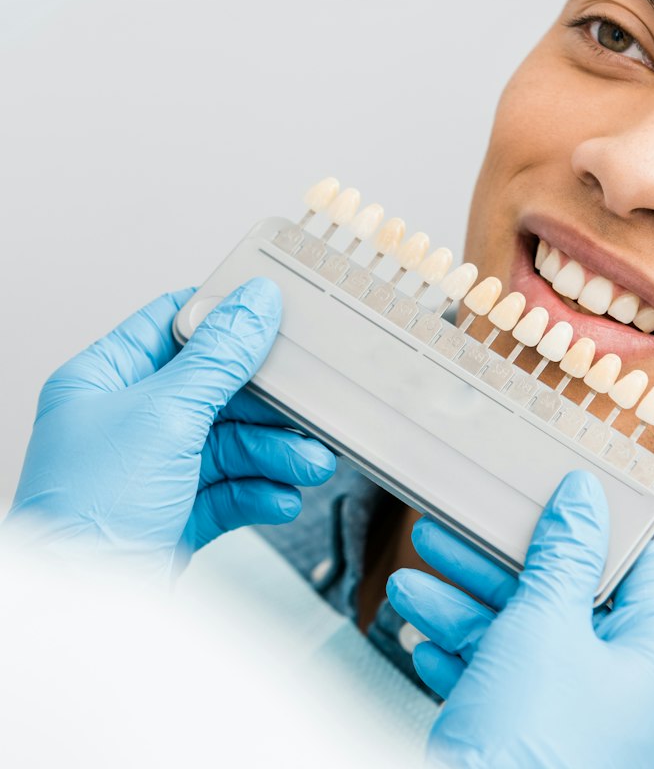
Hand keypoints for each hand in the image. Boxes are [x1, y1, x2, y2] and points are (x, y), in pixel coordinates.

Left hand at [5, 278, 335, 580]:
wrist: (80, 615)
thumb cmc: (88, 513)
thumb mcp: (165, 414)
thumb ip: (219, 357)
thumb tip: (256, 301)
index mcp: (106, 379)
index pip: (174, 326)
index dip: (227, 318)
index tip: (278, 314)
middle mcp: (129, 420)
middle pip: (218, 390)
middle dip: (269, 406)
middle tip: (310, 407)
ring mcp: (155, 468)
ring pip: (233, 443)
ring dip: (275, 454)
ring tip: (309, 464)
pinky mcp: (177, 512)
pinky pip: (232, 489)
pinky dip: (260, 492)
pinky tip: (280, 498)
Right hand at [387, 471, 653, 768]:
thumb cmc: (529, 750)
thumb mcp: (542, 626)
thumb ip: (563, 555)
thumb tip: (584, 496)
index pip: (641, 572)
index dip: (598, 529)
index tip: (557, 499)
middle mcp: (625, 701)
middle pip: (565, 605)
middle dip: (498, 567)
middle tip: (455, 533)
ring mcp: (579, 732)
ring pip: (524, 648)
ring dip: (464, 610)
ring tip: (412, 583)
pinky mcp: (534, 755)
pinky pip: (504, 693)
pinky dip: (464, 663)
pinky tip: (424, 641)